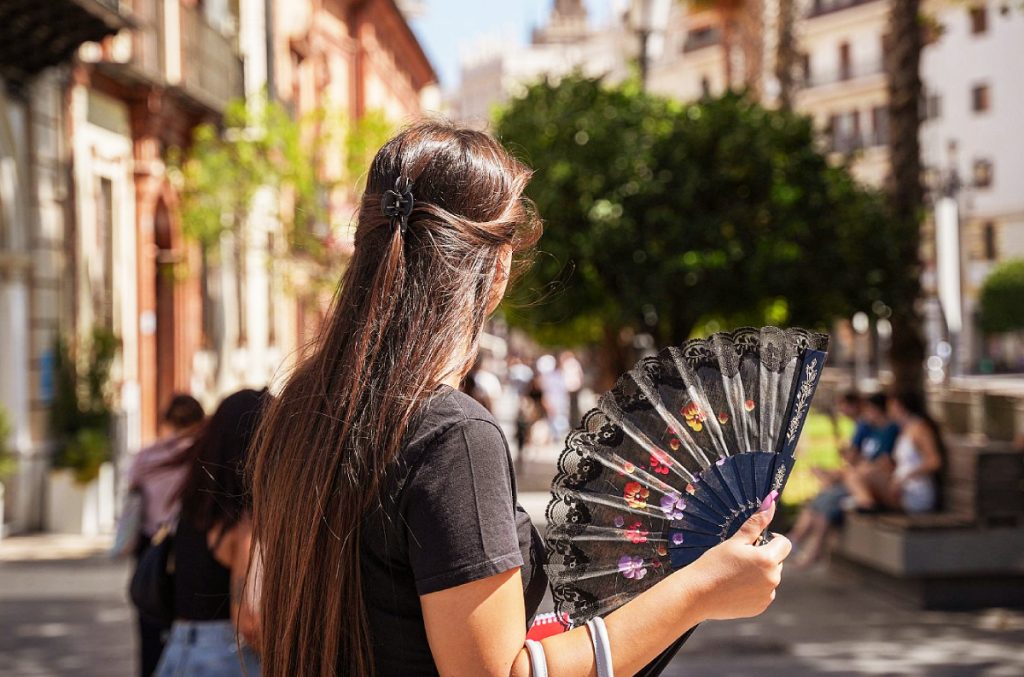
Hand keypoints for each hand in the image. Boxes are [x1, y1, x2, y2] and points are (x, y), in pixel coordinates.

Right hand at [685, 492, 790, 620]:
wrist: (696, 594)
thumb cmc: (713, 563)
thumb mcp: (734, 541)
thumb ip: (756, 523)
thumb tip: (771, 501)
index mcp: (768, 559)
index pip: (784, 543)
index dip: (771, 539)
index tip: (754, 541)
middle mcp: (773, 579)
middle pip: (777, 561)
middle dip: (764, 557)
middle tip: (740, 558)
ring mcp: (767, 595)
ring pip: (770, 577)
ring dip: (759, 573)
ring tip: (735, 574)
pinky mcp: (760, 607)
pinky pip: (764, 593)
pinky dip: (754, 588)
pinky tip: (735, 587)